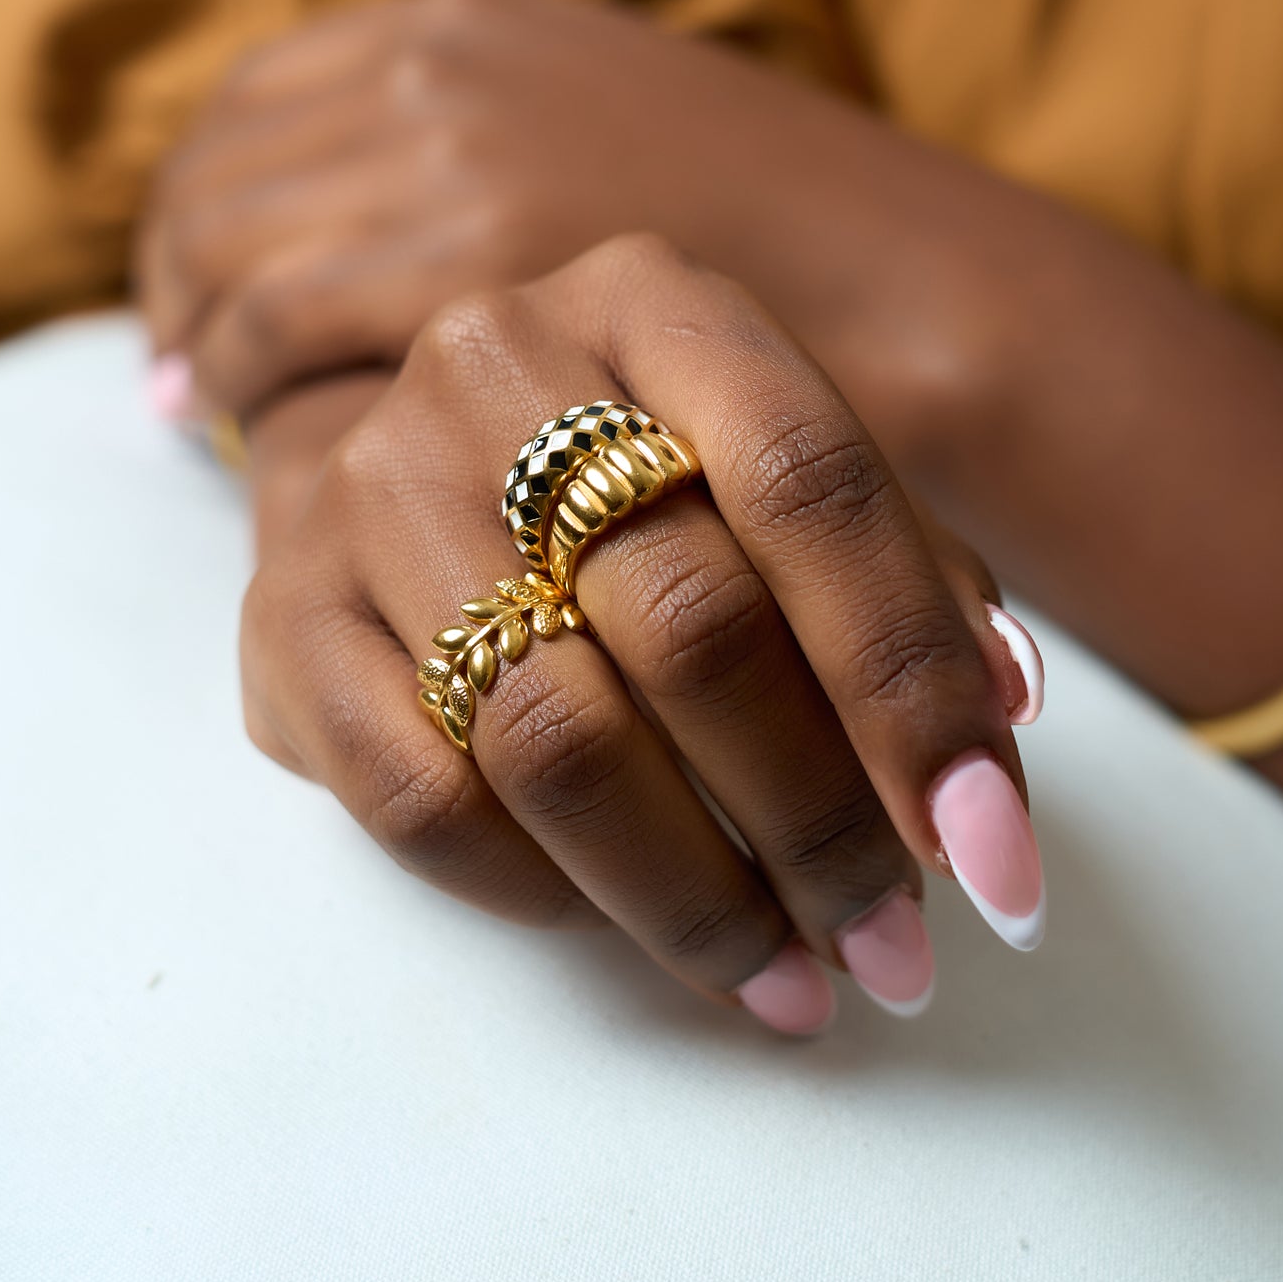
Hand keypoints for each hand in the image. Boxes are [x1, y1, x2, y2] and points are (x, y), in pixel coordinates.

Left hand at [138, 0, 1000, 445]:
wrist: (908, 287)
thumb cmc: (772, 249)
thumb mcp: (611, 140)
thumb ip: (491, 149)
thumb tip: (377, 216)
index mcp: (471, 20)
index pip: (259, 95)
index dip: (200, 195)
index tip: (191, 282)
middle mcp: (441, 63)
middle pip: (223, 164)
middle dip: (176, 271)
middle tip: (176, 368)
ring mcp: (448, 153)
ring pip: (231, 246)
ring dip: (198, 336)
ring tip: (201, 416)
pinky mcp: (466, 263)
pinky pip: (279, 323)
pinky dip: (241, 383)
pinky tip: (249, 442)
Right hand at [239, 234, 1045, 1033]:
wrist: (408, 454)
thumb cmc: (636, 479)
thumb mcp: (773, 474)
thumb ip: (900, 575)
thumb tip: (1000, 714)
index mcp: (656, 303)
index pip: (810, 482)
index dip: (910, 678)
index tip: (990, 852)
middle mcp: (500, 363)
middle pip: (693, 621)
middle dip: (818, 821)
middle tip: (895, 944)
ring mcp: (375, 485)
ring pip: (558, 735)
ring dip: (697, 895)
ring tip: (792, 978)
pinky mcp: (281, 614)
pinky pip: (421, 801)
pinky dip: (544, 893)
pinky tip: (621, 924)